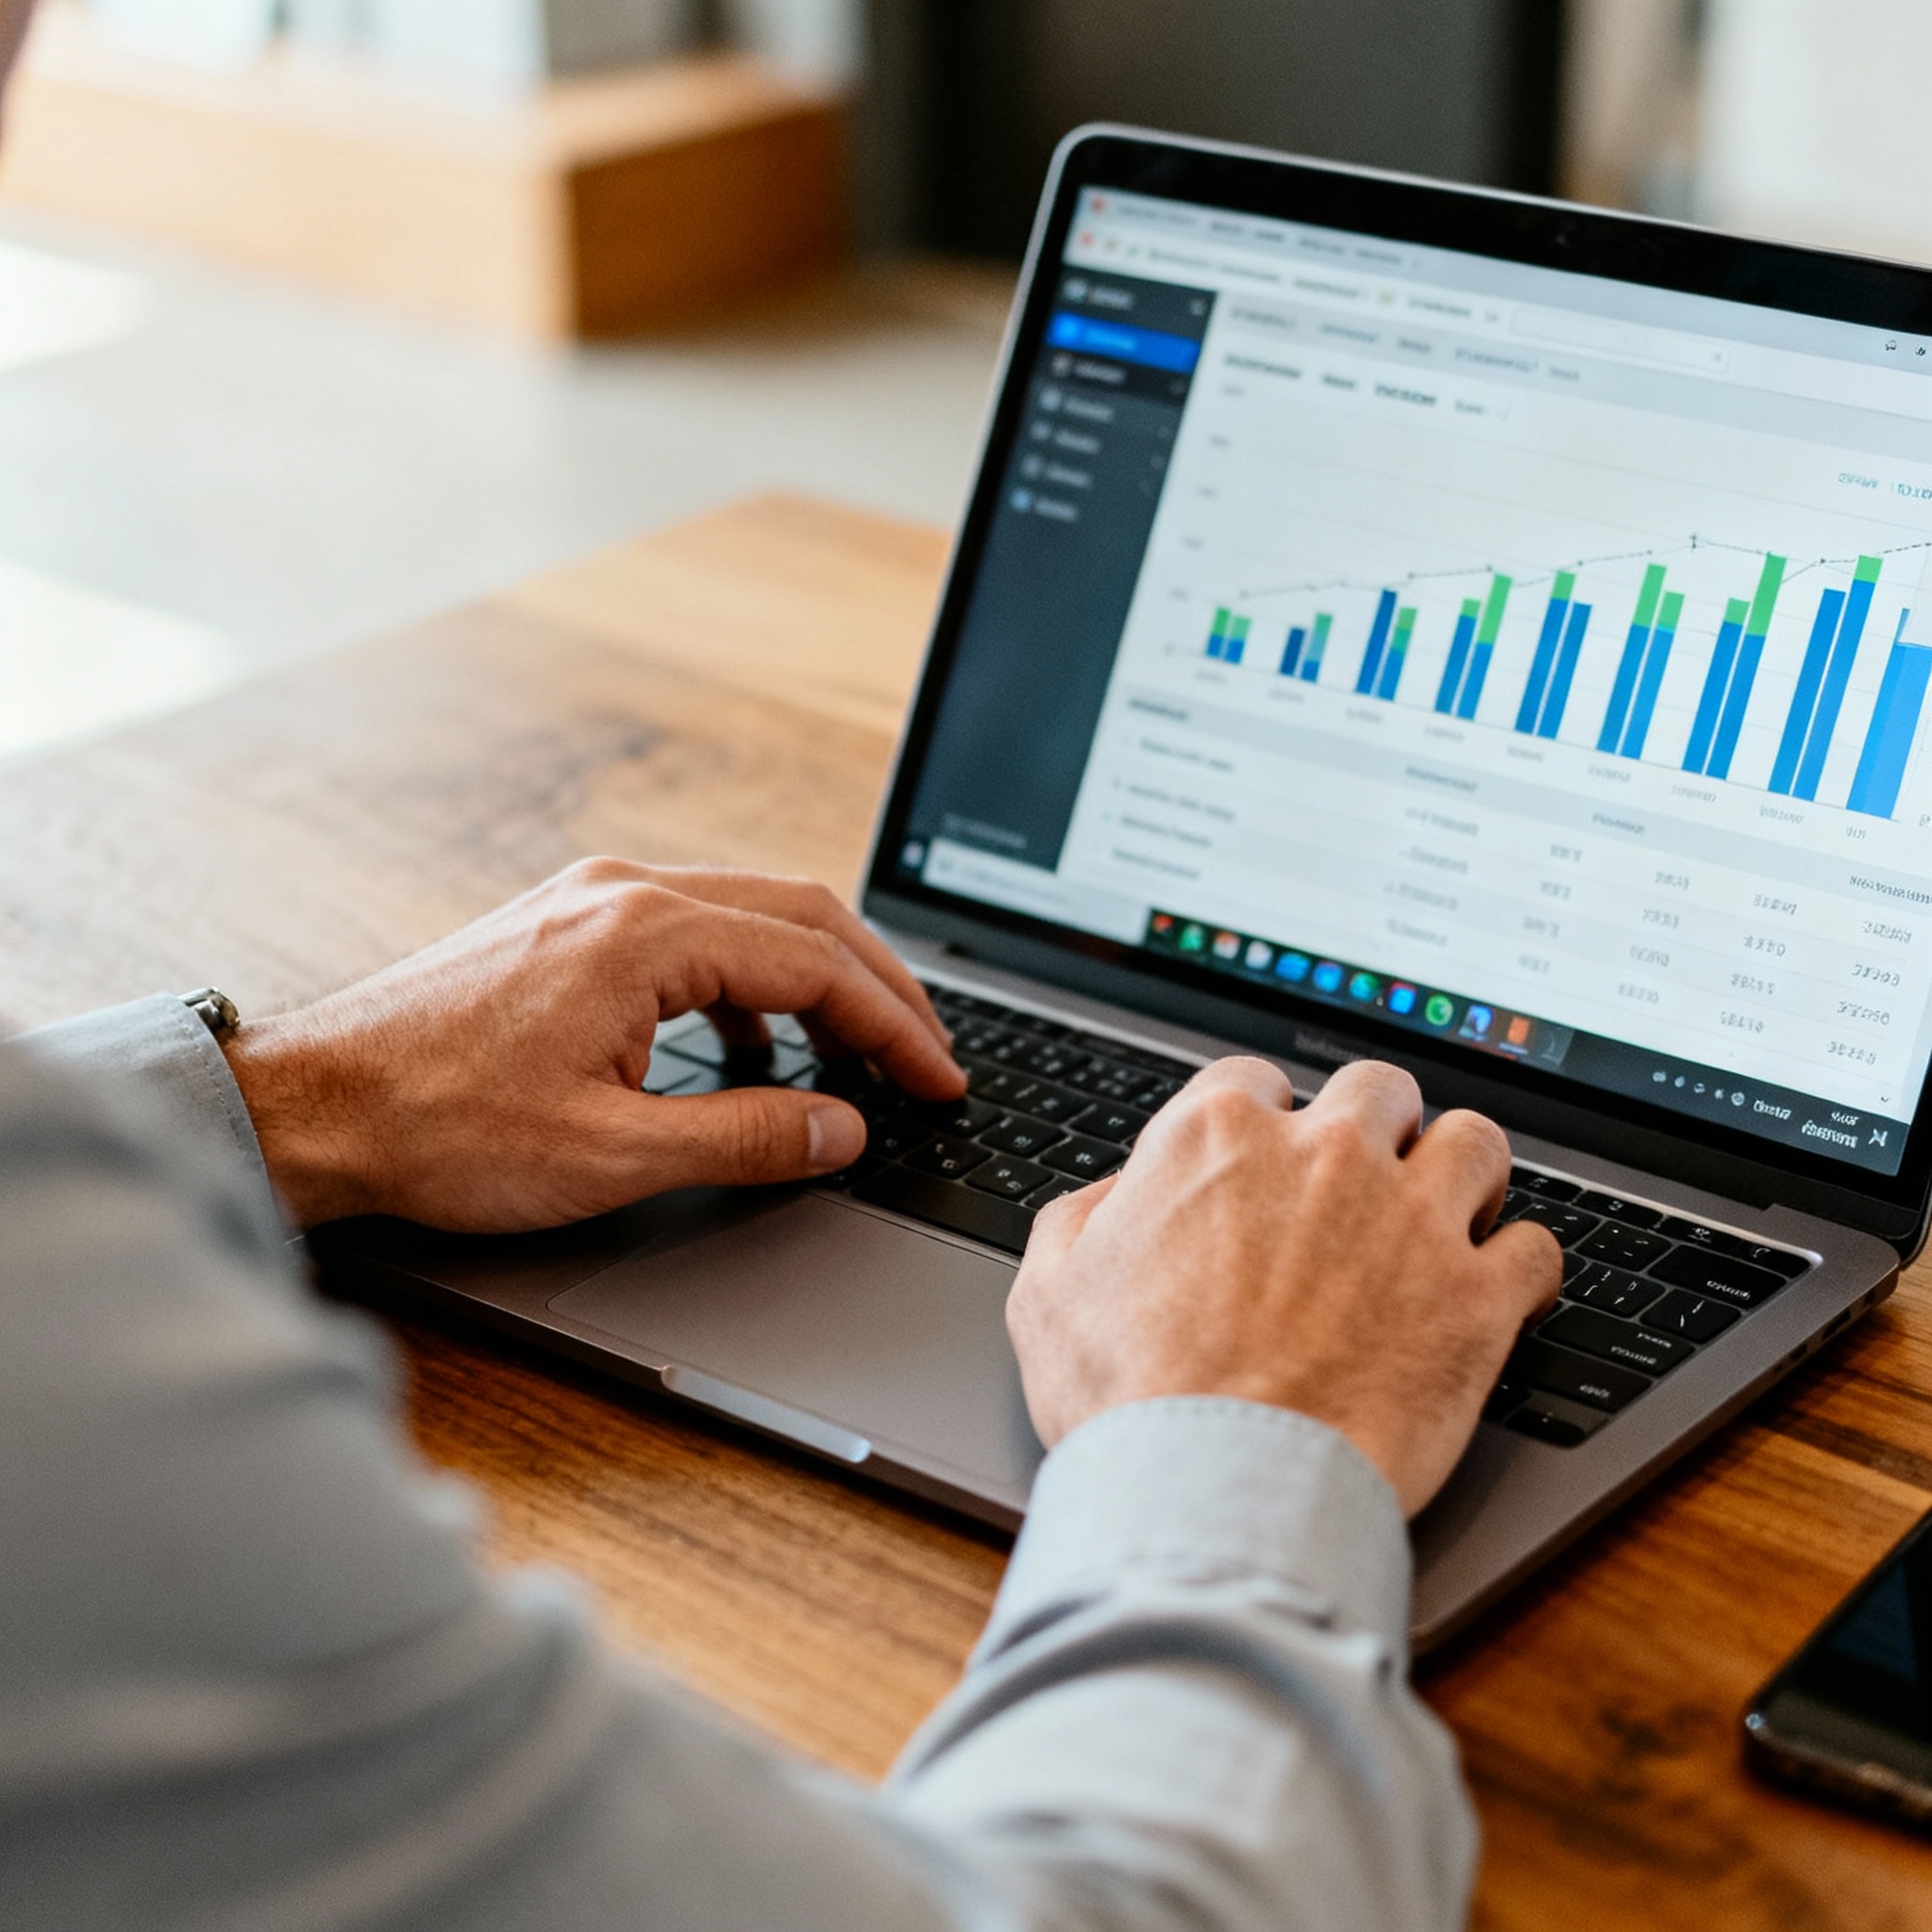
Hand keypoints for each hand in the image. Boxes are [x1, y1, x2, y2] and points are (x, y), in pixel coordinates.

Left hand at [221, 860, 964, 1231]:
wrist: (314, 1108)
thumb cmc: (440, 1128)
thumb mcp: (613, 1154)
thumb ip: (748, 1136)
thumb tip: (845, 1130)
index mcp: (647, 934)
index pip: (817, 963)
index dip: (896, 1027)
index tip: (941, 1079)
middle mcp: (625, 893)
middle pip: (801, 915)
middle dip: (877, 987)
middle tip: (928, 1057)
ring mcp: (592, 901)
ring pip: (751, 916)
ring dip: (816, 982)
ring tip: (859, 1058)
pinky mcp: (567, 925)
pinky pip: (695, 934)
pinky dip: (750, 987)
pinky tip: (753, 1052)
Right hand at [1006, 1056, 1560, 1516]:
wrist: (1215, 1490)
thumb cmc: (1127, 1398)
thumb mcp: (1047, 1290)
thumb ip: (1081, 1218)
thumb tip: (1115, 1197)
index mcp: (1216, 1137)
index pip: (1257, 1078)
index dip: (1264, 1122)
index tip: (1270, 1162)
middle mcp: (1323, 1154)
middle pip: (1378, 1088)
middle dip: (1374, 1128)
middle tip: (1363, 1184)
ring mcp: (1409, 1219)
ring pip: (1475, 1143)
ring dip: (1463, 1175)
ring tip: (1448, 1218)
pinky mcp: (1475, 1297)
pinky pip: (1536, 1247)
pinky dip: (1521, 1268)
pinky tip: (1498, 1293)